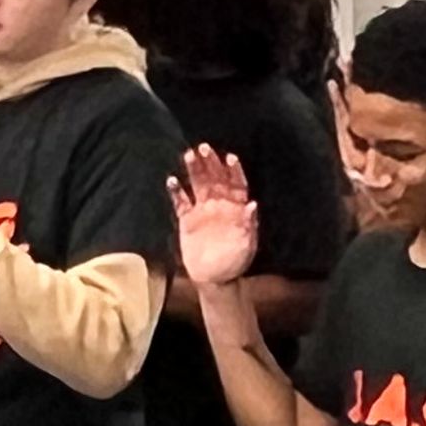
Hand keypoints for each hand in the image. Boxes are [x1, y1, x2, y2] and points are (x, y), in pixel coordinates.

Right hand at [171, 146, 263, 289]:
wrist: (215, 278)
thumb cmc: (235, 261)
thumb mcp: (247, 244)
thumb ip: (249, 224)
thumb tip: (252, 204)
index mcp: (236, 209)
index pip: (236, 184)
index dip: (234, 171)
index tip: (230, 157)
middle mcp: (219, 205)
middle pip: (215, 179)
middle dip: (210, 163)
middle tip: (204, 147)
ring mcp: (202, 210)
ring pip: (197, 185)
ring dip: (194, 170)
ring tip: (189, 154)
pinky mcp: (187, 219)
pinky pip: (180, 202)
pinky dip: (176, 191)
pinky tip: (172, 180)